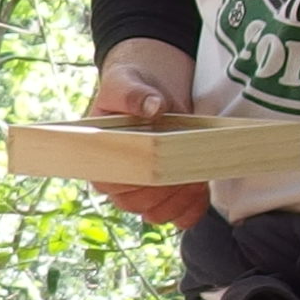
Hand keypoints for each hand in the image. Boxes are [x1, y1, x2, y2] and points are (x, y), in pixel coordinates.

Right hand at [86, 41, 209, 228]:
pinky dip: (193, 208)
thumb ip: (134, 94)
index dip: (138, 177)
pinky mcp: (166, 196)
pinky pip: (179, 216)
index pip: (111, 183)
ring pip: (157, 213)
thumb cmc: (131, 88)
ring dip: (180, 199)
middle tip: (187, 165)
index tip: (161, 162)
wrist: (152, 93)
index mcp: (97, 159)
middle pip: (136, 203)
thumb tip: (151, 106)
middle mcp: (116, 183)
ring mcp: (141, 194)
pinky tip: (202, 188)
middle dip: (165, 188)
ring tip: (197, 175)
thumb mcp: (126, 82)